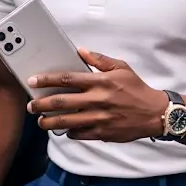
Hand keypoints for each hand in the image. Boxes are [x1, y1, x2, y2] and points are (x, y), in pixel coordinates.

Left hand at [26, 48, 167, 141]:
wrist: (155, 114)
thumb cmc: (137, 89)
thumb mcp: (122, 68)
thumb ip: (100, 60)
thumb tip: (81, 51)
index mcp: (101, 82)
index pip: (67, 79)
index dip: (47, 79)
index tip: (33, 81)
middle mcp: (98, 100)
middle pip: (62, 102)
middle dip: (42, 104)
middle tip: (31, 105)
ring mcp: (99, 119)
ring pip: (67, 121)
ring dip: (50, 122)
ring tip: (41, 121)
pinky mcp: (103, 133)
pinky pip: (79, 134)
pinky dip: (69, 132)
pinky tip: (64, 129)